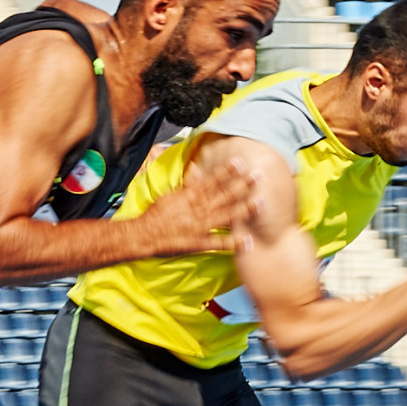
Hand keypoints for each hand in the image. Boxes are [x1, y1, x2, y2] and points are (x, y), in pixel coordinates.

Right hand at [140, 156, 257, 254]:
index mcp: (192, 195)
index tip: (242, 162)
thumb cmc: (156, 214)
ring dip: (246, 209)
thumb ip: (188, 184)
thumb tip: (196, 169)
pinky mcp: (199, 243)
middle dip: (244, 185)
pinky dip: (234, 243)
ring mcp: (201, 226)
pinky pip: (219, 243)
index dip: (229, 171)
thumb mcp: (171, 194)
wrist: (144, 234)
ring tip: (262, 203)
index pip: (213, 180)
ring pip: (227, 215)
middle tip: (260, 176)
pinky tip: (248, 242)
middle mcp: (200, 208)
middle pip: (225, 194)